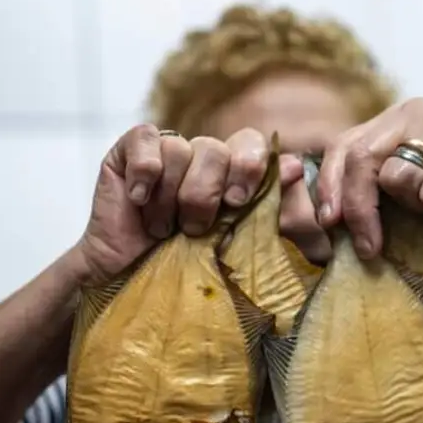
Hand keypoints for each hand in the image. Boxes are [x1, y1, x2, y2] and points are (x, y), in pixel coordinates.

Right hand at [73, 124, 302, 283]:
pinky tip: (138, 200)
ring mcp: (164, 150)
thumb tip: (296, 167)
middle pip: (216, 149)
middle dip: (205, 194)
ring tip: (161, 230)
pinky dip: (144, 171)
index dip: (248, 166)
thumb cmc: (183, 269)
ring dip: (169, 197)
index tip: (238, 201)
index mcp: (231, 175)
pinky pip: (145, 139)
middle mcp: (201, 157)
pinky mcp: (127, 151)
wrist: (127, 284)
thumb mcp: (233, 243)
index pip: (251, 144)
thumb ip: (267, 207)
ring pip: (179, 149)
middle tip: (194, 228)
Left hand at [313, 98, 422, 257]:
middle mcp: (416, 111)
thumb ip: (367, 190)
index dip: (329, 186)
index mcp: (394, 118)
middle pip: (360, 159)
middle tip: (370, 249)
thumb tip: (319, 213)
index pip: (343, 147)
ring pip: (399, 178)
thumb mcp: (406, 192)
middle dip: (359, 210)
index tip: (328, 223)